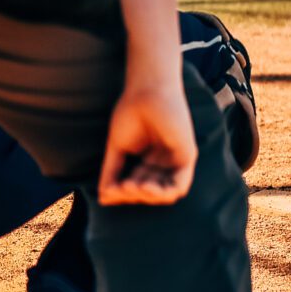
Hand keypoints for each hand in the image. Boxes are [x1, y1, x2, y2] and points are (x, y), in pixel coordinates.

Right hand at [98, 74, 196, 205]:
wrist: (145, 92)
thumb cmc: (131, 113)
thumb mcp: (117, 149)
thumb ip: (112, 173)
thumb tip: (103, 198)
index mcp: (149, 159)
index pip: (138, 187)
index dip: (124, 194)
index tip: (109, 189)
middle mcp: (164, 161)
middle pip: (151, 192)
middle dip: (133, 195)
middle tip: (120, 187)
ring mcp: (176, 158)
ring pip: (166, 193)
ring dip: (147, 196)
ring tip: (131, 186)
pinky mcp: (187, 154)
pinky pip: (180, 185)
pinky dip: (162, 193)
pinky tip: (146, 187)